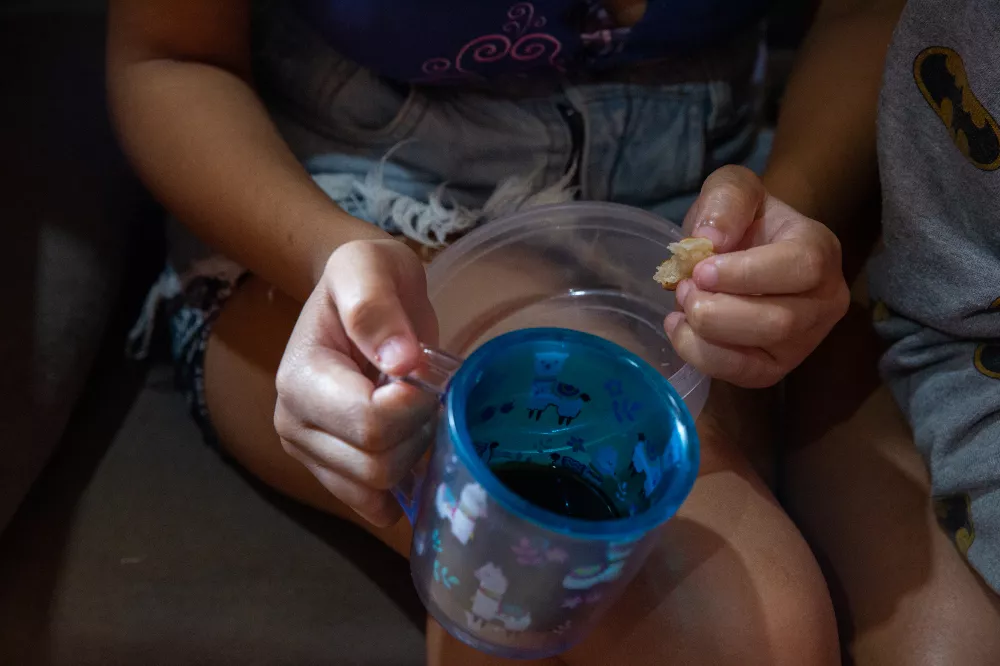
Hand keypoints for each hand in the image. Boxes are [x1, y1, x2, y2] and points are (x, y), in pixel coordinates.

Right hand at [273, 239, 438, 526]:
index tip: (424, 372)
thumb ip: (376, 307)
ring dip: (412, 456)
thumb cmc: (364, 275)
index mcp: (299, 379)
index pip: (368, 423)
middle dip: (416, 432)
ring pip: (377, 489)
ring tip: (416, 412)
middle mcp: (293, 424)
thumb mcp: (368, 266)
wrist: (354, 293)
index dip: (413, 405)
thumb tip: (401, 361)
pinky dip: (399, 489)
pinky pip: (369, 504)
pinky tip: (412, 456)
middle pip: (375, 465)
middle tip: (426, 391)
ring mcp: (308, 452)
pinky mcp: (328, 470)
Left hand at [664, 165, 849, 387]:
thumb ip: (725, 200)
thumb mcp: (733, 189)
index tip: (700, 270)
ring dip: (706, 334)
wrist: (743, 250)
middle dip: (717, 310)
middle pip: (778, 322)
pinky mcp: (777, 368)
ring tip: (682, 306)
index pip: (800, 268)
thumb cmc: (744, 220)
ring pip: (759, 357)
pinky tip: (680, 329)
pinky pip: (743, 376)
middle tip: (685, 289)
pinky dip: (702, 356)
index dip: (745, 274)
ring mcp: (805, 341)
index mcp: (821, 250)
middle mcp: (826, 300)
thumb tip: (710, 240)